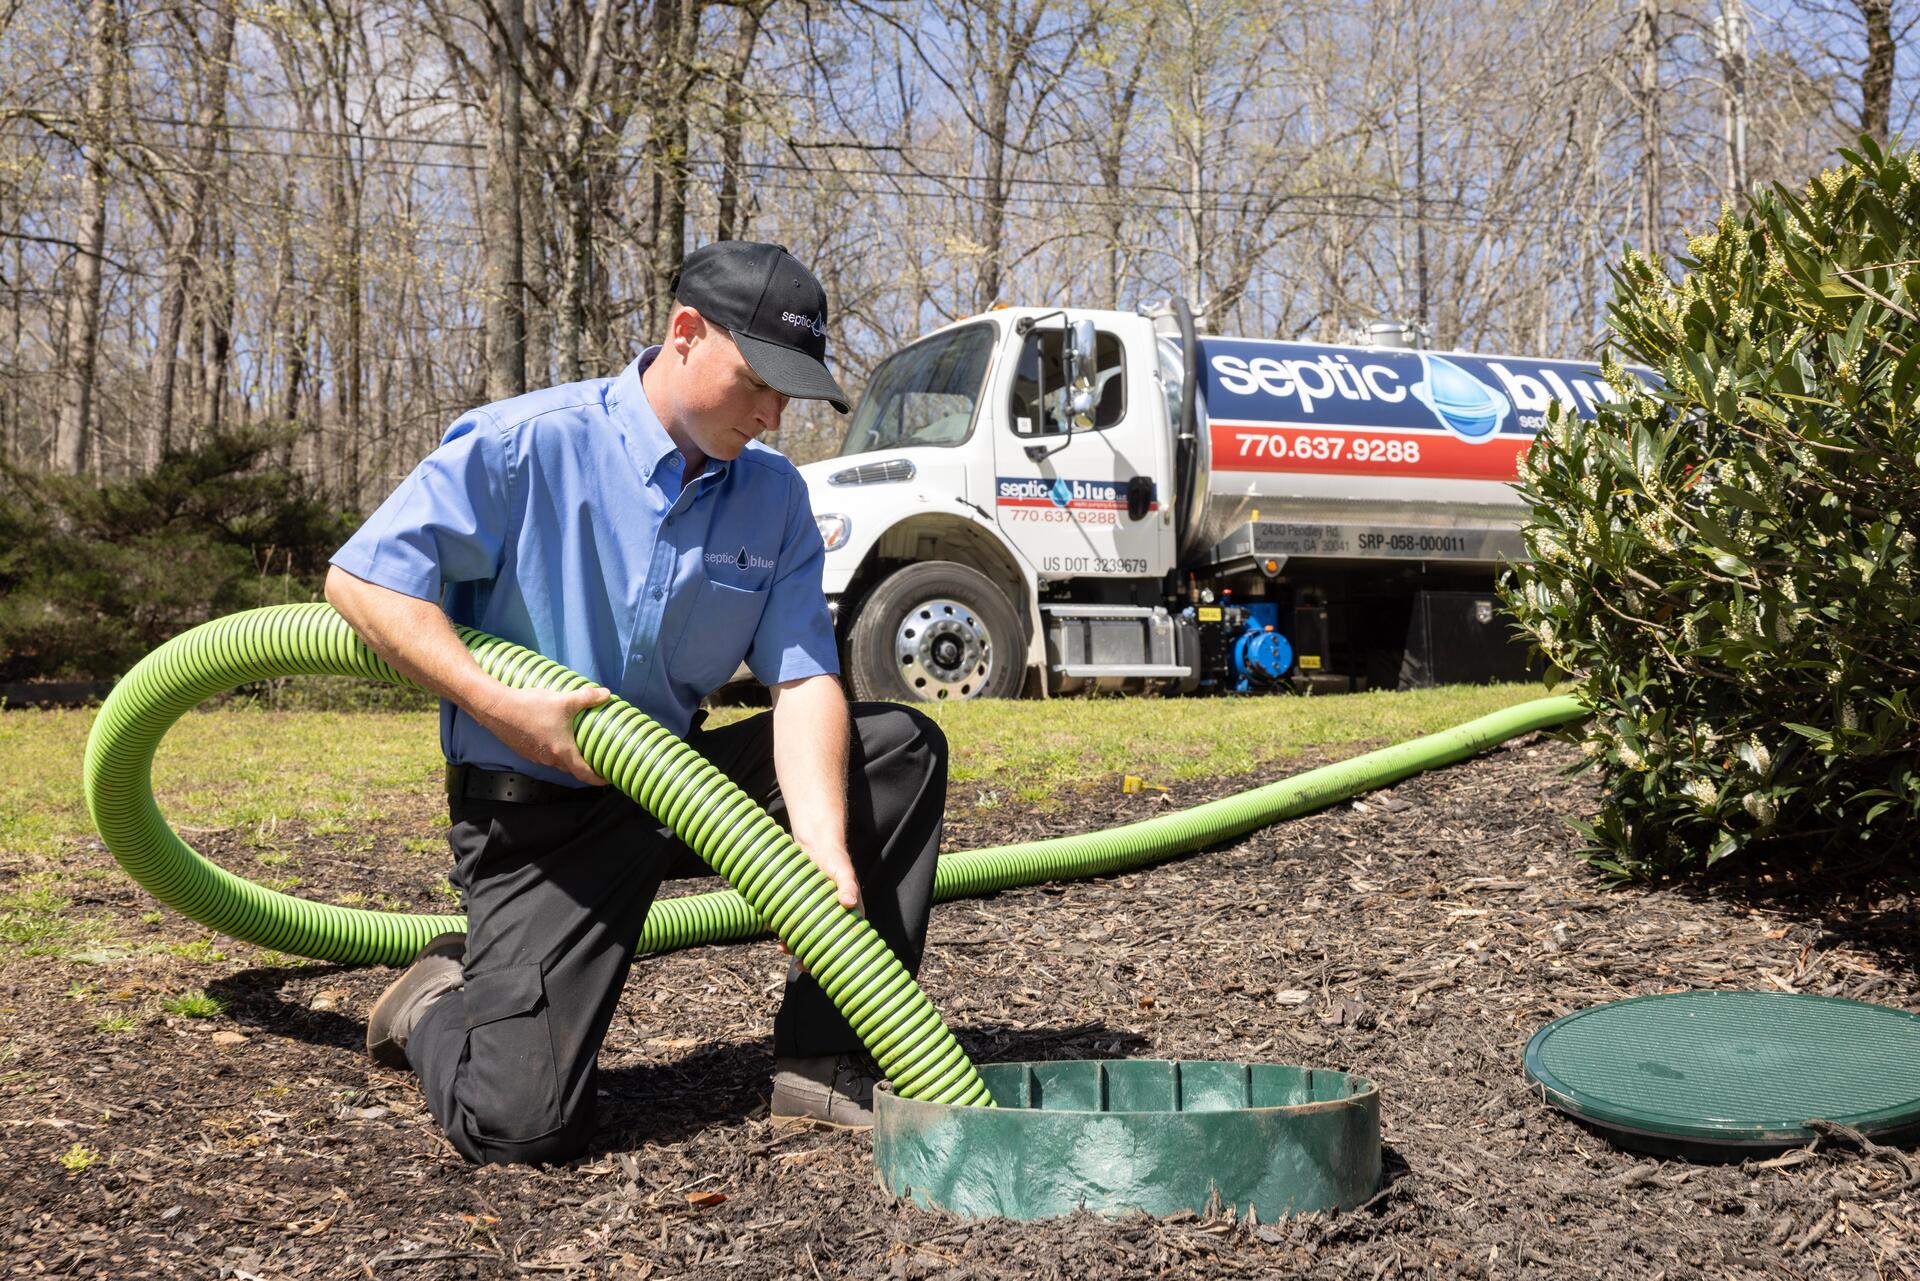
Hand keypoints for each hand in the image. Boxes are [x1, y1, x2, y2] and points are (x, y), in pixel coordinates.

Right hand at [475, 684, 611, 785]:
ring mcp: (534, 756)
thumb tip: (606, 694)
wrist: (497, 708)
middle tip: (595, 759)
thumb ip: (587, 697)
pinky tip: (553, 735)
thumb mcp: (564, 700)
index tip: (607, 778)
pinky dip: (552, 750)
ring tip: (576, 745)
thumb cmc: (531, 707)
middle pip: (571, 769)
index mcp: (562, 752)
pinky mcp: (523, 750)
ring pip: (556, 762)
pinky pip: (543, 755)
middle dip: (584, 766)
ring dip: (567, 757)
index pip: (584, 774)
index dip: (598, 779)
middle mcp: (549, 759)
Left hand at [778, 837, 861, 970]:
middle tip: (797, 964)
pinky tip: (772, 926)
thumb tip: (849, 902)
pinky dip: (780, 925)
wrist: (815, 843)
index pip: (843, 940)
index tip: (820, 967)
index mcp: (848, 913)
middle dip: (807, 954)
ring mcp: (813, 910)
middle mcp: (831, 915)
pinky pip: (790, 919)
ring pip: (803, 933)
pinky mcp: (798, 903)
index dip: (832, 956)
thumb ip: (848, 885)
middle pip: (821, 942)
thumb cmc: (835, 857)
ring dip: (791, 943)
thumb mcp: (843, 870)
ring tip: (780, 946)